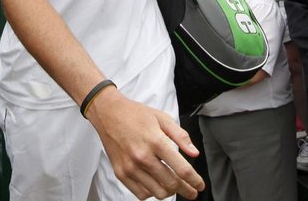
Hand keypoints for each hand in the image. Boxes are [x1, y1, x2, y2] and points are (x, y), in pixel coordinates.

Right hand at [85, 87, 204, 199]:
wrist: (108, 113)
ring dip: (169, 192)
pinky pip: (141, 193)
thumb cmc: (135, 115)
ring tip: (173, 186)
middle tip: (191, 190)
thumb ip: (180, 136)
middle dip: (186, 190)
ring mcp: (130, 167)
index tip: (199, 185)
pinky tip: (156, 184)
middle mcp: (142, 156)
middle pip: (171, 184)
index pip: (181, 169)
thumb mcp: (162, 118)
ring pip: (157, 192)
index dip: (194, 181)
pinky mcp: (120, 173)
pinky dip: (152, 192)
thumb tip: (194, 153)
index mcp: (156, 141)